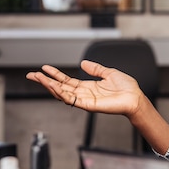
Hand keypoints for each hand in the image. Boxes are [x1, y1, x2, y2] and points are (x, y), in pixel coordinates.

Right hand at [26, 59, 144, 116]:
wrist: (136, 97)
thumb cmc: (127, 88)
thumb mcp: (109, 73)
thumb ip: (95, 69)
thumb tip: (83, 63)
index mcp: (88, 86)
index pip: (67, 81)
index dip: (55, 74)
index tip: (44, 68)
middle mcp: (85, 93)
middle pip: (60, 87)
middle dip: (45, 81)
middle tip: (32, 75)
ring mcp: (85, 100)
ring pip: (62, 94)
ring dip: (49, 86)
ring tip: (38, 78)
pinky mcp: (89, 105)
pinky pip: (72, 100)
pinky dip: (62, 93)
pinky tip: (53, 86)